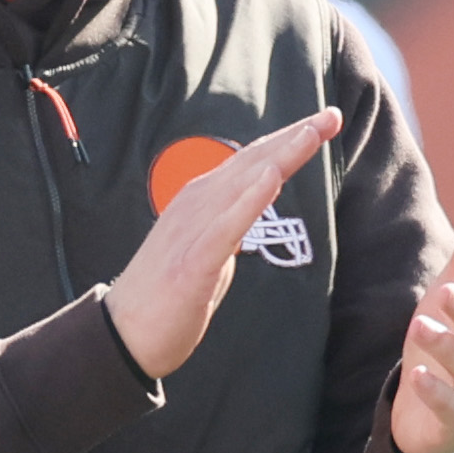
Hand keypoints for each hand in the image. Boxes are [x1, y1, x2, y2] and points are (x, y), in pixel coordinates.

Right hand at [108, 108, 341, 378]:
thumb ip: (229, 226)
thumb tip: (251, 212)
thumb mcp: (206, 249)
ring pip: (243, 184)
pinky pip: (226, 227)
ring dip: (280, 156)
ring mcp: (193, 231)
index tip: (324, 122)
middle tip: (331, 116)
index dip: (287, 140)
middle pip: (253, 162)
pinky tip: (272, 178)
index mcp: (201, 201)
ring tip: (311, 132)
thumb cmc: (165, 296)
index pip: (251, 161)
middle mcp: (196, 205)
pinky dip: (250, 200)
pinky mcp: (192, 263)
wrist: (122, 336)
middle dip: (294, 137)